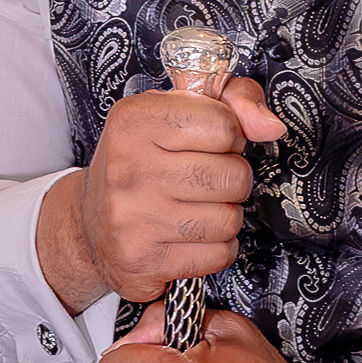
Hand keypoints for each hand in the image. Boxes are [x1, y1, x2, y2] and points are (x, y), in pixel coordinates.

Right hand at [39, 76, 282, 309]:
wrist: (90, 226)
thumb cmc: (141, 164)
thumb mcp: (174, 113)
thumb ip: (231, 101)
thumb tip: (272, 126)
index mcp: (134, 121)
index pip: (223, 124)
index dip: (230, 135)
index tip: (211, 143)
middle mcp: (129, 168)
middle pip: (233, 175)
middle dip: (232, 178)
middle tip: (207, 179)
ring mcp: (134, 219)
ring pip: (229, 219)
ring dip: (225, 215)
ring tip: (199, 207)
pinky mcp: (143, 261)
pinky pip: (218, 255)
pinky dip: (215, 248)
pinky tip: (191, 236)